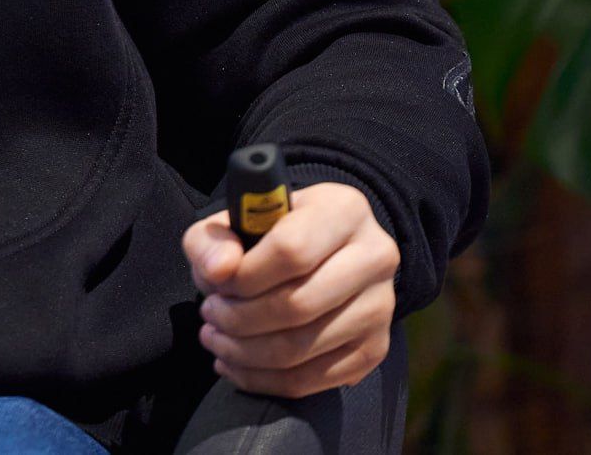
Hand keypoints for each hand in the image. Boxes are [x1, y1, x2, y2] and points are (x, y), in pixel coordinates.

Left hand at [180, 181, 397, 397]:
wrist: (324, 254)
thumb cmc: (273, 234)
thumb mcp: (236, 220)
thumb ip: (213, 239)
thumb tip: (219, 272)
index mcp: (345, 210)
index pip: (291, 250)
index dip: (244, 277)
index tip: (217, 286)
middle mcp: (375, 257)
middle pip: (298, 305)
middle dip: (239, 319)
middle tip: (210, 316)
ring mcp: (380, 307)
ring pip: (302, 349)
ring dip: (245, 353)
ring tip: (216, 338)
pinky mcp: (375, 349)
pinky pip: (312, 380)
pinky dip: (262, 379)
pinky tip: (236, 363)